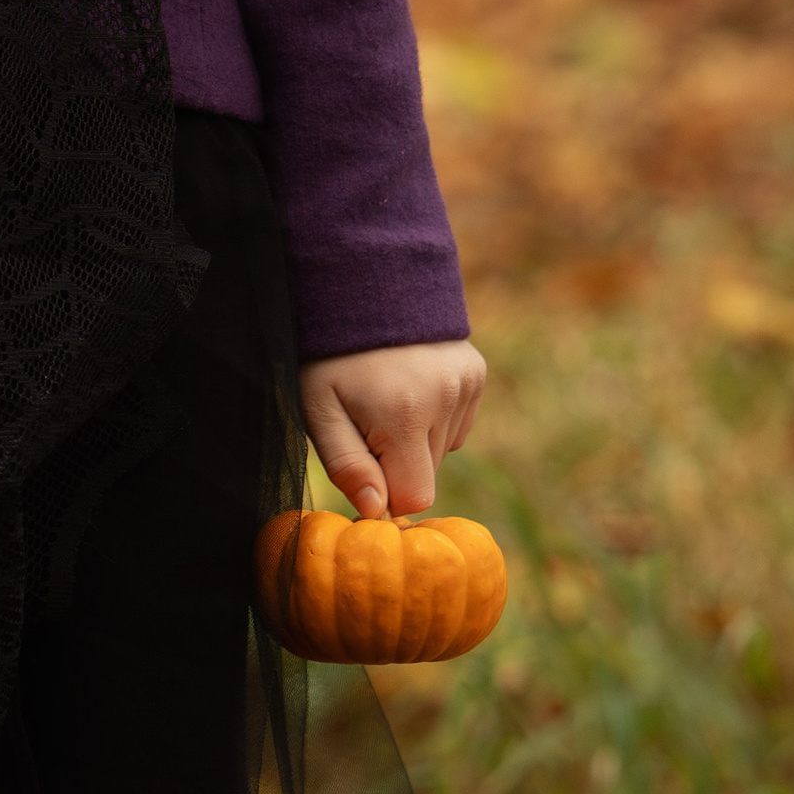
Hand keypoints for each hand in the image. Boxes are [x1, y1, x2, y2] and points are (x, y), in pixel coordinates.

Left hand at [297, 338, 486, 518]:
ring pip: (443, 450)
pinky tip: (409, 387)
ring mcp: (465, 382)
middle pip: (428, 474)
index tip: (361, 462)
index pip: (415, 497)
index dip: (385, 491)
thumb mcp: (318, 409)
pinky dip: (434, 418)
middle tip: (366, 421)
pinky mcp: (476, 371)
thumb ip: (346, 464)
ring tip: (386, 398)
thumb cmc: (326, 355)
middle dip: (396, 462)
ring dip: (415, 439)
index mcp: (404, 414)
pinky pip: (457, 424)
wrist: (358, 283)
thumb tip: (376, 509)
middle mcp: (445, 398)